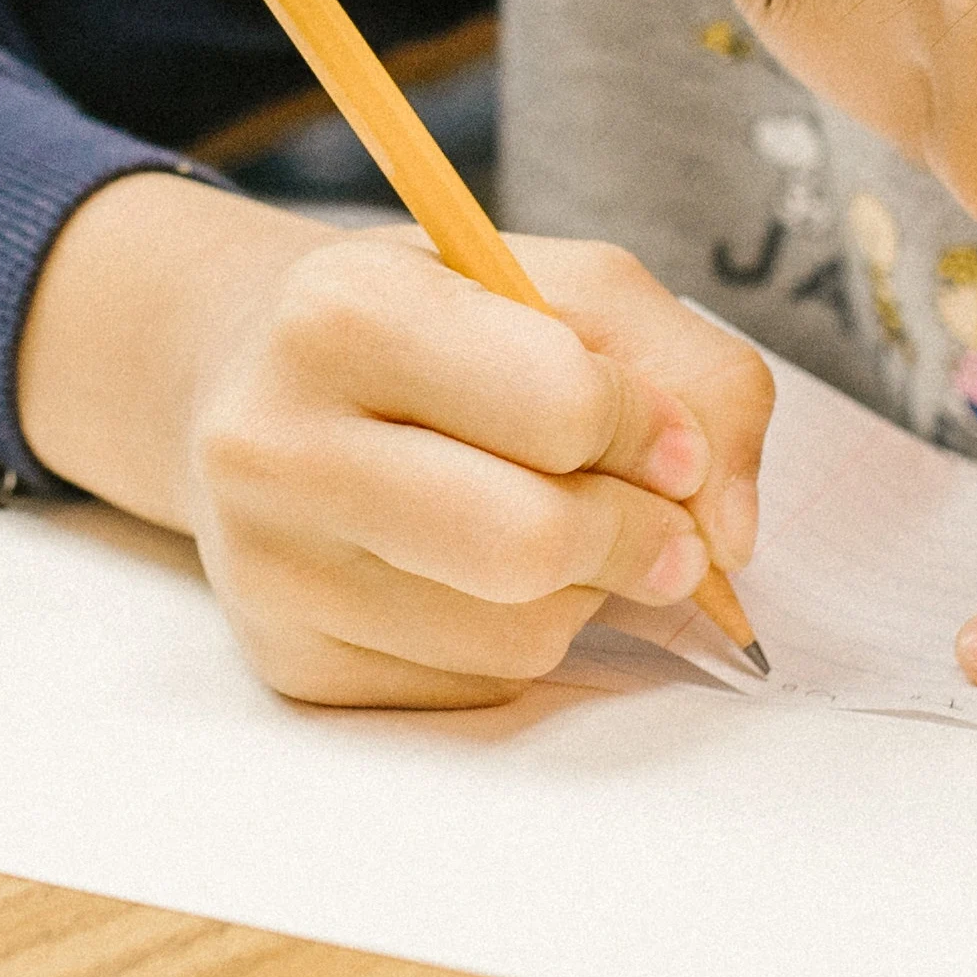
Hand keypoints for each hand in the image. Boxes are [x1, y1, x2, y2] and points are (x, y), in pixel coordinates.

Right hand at [15, 171, 774, 708]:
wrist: (248, 385)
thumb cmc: (432, 328)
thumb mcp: (563, 287)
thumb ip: (694, 375)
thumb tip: (728, 533)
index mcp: (339, 310)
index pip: (562, 404)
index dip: (651, 431)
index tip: (666, 438)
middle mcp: (273, 441)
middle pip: (531, 543)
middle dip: (637, 540)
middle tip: (664, 530)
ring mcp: (269, 567)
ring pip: (516, 635)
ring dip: (580, 595)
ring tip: (538, 526)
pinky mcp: (291, 663)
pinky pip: (475, 689)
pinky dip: (517, 642)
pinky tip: (473, 578)